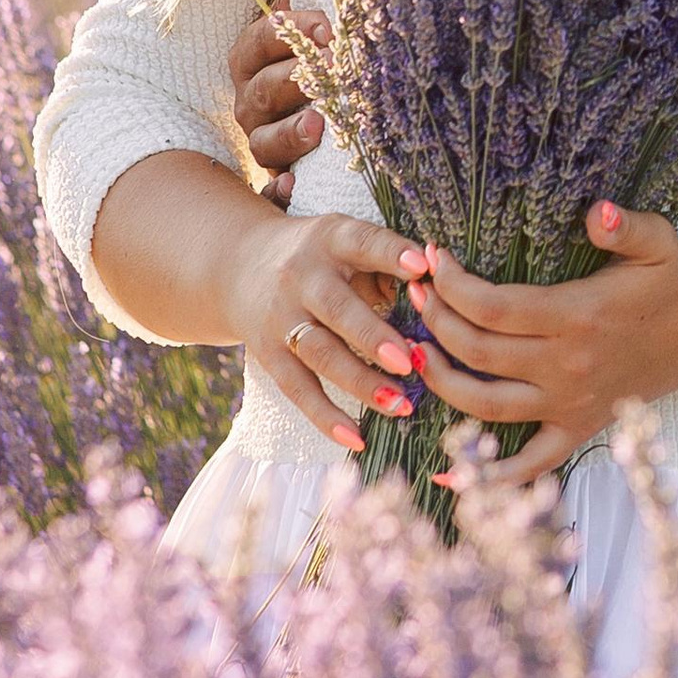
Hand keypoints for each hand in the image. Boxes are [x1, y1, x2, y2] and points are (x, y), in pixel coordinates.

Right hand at [227, 208, 431, 453]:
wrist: (239, 265)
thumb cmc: (320, 257)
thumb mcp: (345, 241)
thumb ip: (387, 261)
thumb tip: (437, 292)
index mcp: (331, 239)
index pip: (363, 241)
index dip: (391, 253)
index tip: (423, 266)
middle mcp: (302, 277)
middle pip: (336, 307)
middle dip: (372, 336)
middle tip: (409, 361)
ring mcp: (282, 317)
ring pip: (320, 353)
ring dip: (360, 382)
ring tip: (399, 404)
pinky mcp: (268, 354)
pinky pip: (298, 388)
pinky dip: (326, 417)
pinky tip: (356, 438)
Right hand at [230, 6, 330, 201]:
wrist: (335, 125)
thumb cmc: (326, 66)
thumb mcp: (319, 36)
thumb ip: (317, 12)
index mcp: (253, 64)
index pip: (258, 41)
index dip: (288, 31)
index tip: (328, 27)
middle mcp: (252, 105)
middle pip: (263, 90)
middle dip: (296, 78)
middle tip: (332, 69)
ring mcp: (262, 143)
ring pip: (263, 141)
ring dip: (289, 132)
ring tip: (318, 125)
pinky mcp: (277, 179)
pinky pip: (268, 192)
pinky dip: (277, 191)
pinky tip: (292, 184)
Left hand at [403, 204, 677, 486]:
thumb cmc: (671, 281)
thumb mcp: (657, 242)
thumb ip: (625, 225)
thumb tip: (596, 212)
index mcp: (579, 317)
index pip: (494, 306)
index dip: (453, 285)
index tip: (432, 258)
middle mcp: (569, 366)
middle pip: (479, 352)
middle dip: (435, 322)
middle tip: (413, 293)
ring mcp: (570, 404)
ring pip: (487, 406)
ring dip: (442, 383)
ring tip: (414, 353)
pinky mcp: (577, 429)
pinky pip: (529, 464)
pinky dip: (489, 475)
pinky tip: (449, 473)